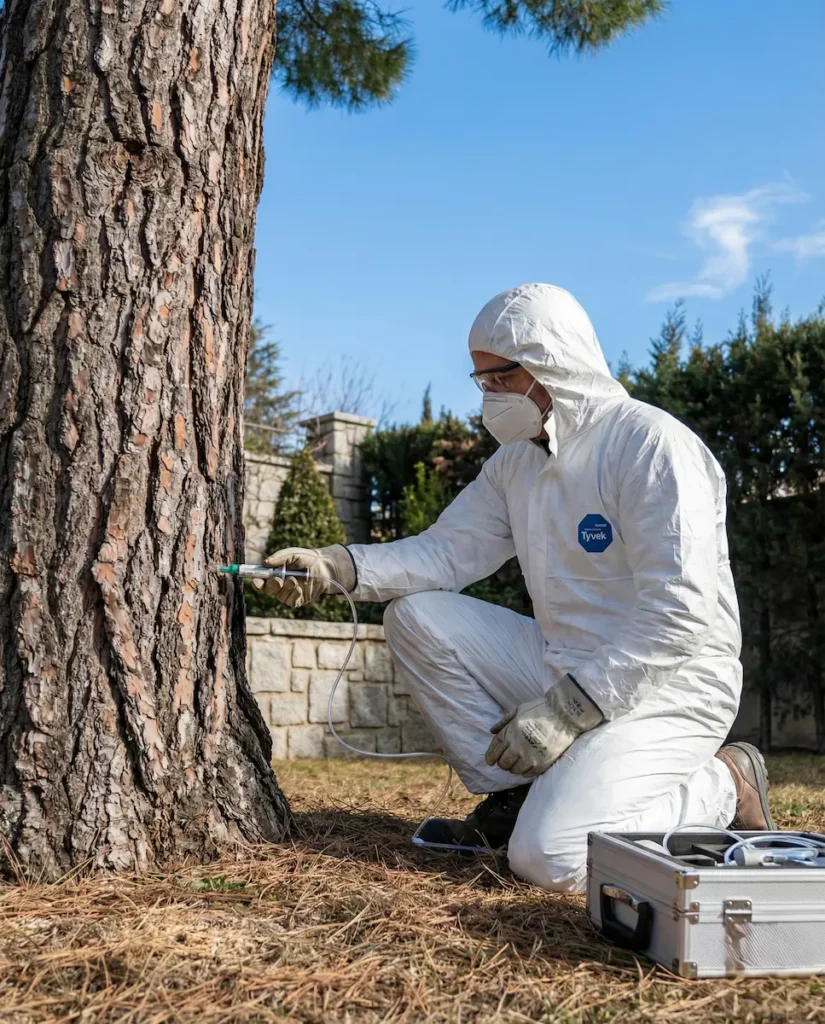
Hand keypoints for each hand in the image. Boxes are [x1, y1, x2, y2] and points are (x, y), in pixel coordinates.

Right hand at [253, 545, 355, 607]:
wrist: (324, 566)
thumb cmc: (306, 558)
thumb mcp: (292, 554)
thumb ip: (279, 557)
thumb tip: (265, 563)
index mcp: (273, 573)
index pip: (260, 580)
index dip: (256, 582)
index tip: (256, 581)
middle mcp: (278, 585)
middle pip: (267, 589)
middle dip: (272, 585)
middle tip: (279, 579)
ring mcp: (287, 593)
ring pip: (279, 595)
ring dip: (286, 587)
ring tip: (295, 580)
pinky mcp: (297, 600)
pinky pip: (290, 601)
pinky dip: (294, 594)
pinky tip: (300, 588)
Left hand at [484, 674, 602, 777]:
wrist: (564, 715)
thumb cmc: (540, 709)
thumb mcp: (518, 710)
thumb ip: (504, 722)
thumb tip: (492, 731)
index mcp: (510, 732)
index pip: (495, 749)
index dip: (490, 757)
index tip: (490, 761)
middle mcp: (518, 746)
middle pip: (504, 763)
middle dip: (502, 762)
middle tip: (506, 760)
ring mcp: (531, 756)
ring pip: (515, 770)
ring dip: (513, 767)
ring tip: (518, 762)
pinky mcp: (543, 763)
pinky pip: (529, 774)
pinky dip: (525, 772)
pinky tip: (527, 766)